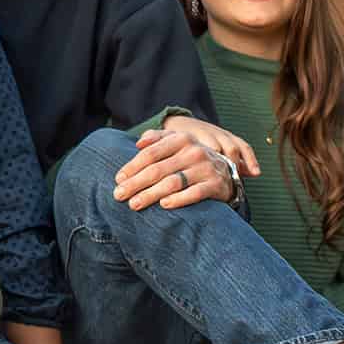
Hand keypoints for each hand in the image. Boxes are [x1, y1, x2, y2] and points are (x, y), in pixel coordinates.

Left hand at [114, 118, 255, 211]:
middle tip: (118, 195)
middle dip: (136, 183)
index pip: (151, 153)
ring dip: (151, 194)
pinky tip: (163, 205)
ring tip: (134, 204)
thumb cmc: (191, 159)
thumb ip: (157, 139)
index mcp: (181, 139)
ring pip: (172, 182)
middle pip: (158, 169)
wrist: (226, 172)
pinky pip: (194, 194)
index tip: (118, 179)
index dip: (132, 166)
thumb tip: (138, 143)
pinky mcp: (215, 185)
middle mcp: (193, 151)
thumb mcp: (177, 143)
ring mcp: (205, 168)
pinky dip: (178, 200)